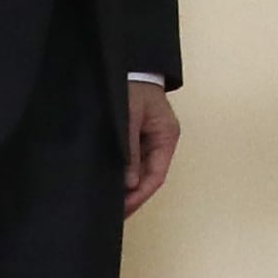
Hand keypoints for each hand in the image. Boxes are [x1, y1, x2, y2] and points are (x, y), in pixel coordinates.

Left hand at [123, 77, 180, 214]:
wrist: (127, 62)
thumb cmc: (131, 86)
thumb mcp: (129, 117)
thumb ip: (130, 150)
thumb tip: (130, 183)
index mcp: (166, 135)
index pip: (156, 175)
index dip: (140, 195)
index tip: (123, 209)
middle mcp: (162, 139)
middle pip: (150, 176)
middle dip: (133, 196)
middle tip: (114, 215)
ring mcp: (151, 137)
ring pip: (142, 170)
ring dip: (128, 186)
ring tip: (111, 204)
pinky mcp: (139, 134)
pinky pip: (134, 160)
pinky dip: (124, 173)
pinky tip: (112, 183)